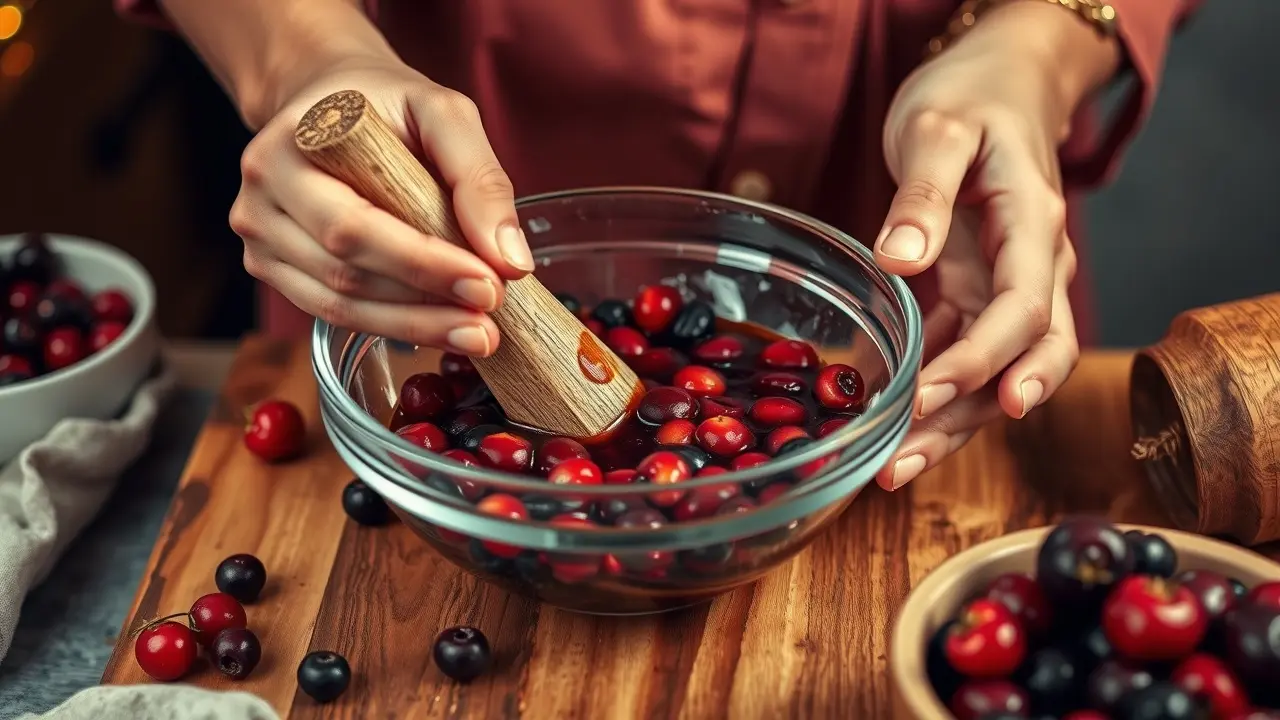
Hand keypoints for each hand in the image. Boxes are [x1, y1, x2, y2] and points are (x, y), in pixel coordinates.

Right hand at [229, 57, 534, 356]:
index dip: (422, 264)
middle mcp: (260, 200)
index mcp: (285, 150)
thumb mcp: (443, 113)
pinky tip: (439, 328)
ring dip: (414, 327)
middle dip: (424, 305)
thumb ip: (479, 177)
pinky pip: (333, 313)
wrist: (331, 101)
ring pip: (338, 305)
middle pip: (344, 273)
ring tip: (476, 334)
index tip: (489, 283)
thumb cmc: (385, 104)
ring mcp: (261, 241)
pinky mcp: (274, 270)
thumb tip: (510, 260)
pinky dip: (392, 326)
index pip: (355, 225)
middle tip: (489, 324)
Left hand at [871, 3, 1117, 490]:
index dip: (983, 361)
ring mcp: (1010, 286)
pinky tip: (894, 424)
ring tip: (891, 468)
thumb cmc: (971, 97)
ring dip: (951, 423)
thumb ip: (924, 194)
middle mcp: (1033, 267)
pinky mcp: (981, 293)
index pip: (1022, 309)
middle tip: (904, 463)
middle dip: (970, 417)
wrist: (1000, 83)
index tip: (930, 397)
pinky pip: (967, 355)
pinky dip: (937, 392)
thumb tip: (900, 259)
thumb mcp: (938, 129)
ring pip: (997, 372)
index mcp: (1032, 226)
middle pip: (1024, 361)